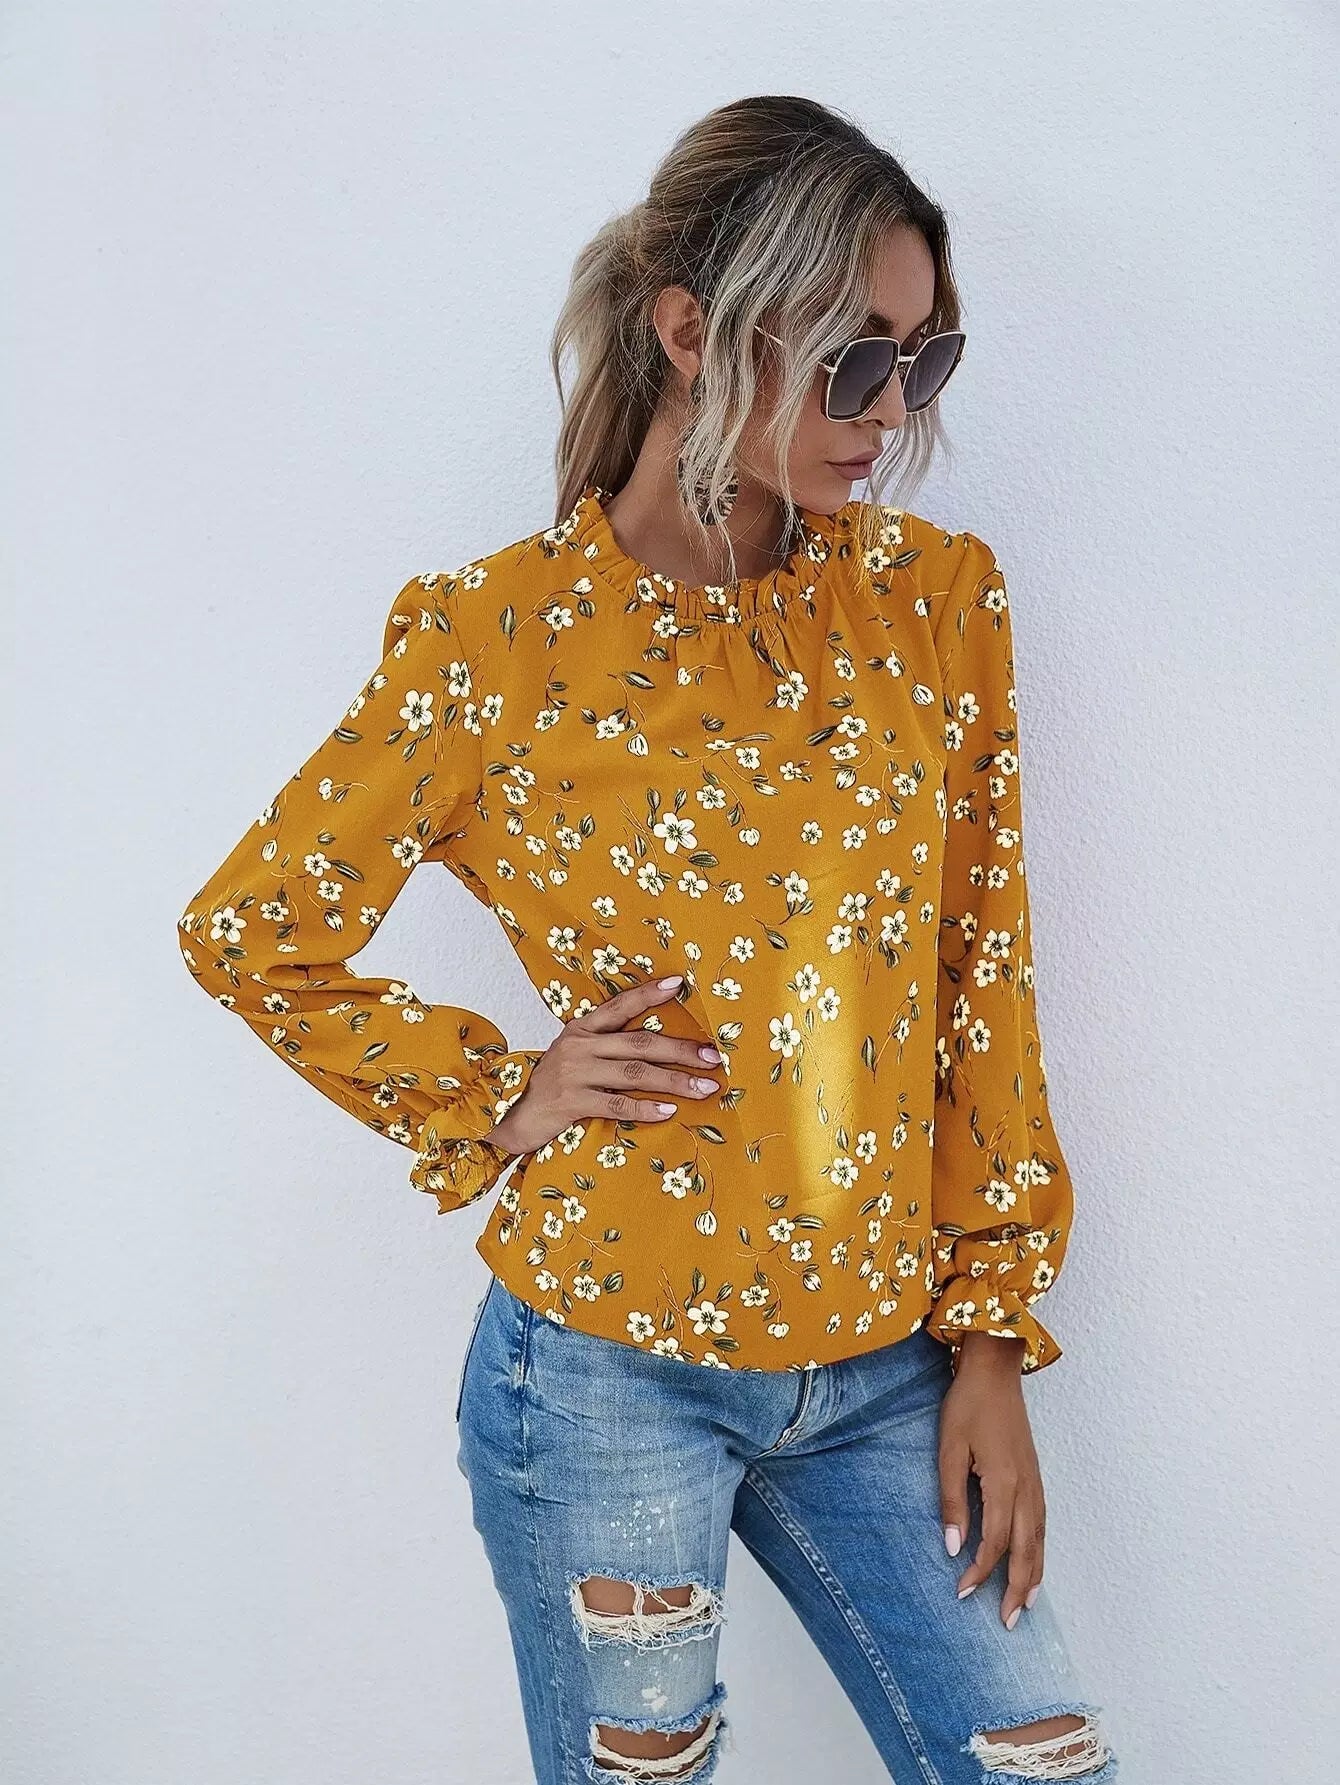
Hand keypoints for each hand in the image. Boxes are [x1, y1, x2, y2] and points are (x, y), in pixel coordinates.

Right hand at [488, 974, 724, 1157]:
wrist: (513, 1117)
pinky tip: (669, 1111)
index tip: (680, 984)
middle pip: (640, 1042)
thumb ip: (606, 1046)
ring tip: (705, 1088)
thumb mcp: (575, 1055)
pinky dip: (645, 1109)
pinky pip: (616, 1104)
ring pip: (635, 1074)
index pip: (620, 1005)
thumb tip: (658, 1046)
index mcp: (581, 1028)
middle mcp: (578, 1045)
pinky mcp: (571, 1103)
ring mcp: (574, 1073)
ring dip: (675, 1081)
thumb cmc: (554, 1086)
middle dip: (681, 1050)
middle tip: (713, 1057)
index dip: (649, 993)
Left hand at [937, 1334, 1044, 1629]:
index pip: (995, 1542)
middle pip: (1026, 1550)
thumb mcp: (949, 1449)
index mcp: (1005, 1482)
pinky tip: (1034, 1564)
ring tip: (1024, 1607)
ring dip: (1033, 1576)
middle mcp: (1027, 1488)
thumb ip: (952, 1499)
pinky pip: (1043, 1525)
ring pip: (1040, 1540)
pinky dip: (1040, 1551)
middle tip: (1006, 1623)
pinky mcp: (1036, 1476)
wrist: (995, 1370)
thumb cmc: (967, 1406)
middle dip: (1016, 1589)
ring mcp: (1036, 1482)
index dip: (980, 1571)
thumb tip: (953, 1546)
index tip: (961, 1592)